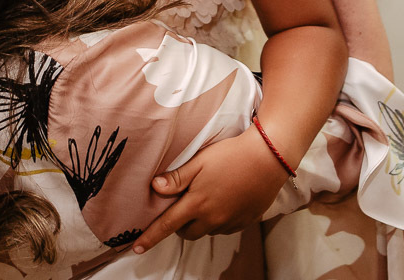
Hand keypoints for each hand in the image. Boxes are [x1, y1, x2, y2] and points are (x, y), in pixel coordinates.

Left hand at [131, 129, 288, 254]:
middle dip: (180, 225)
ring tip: (206, 198)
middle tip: (182, 205)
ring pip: (207, 230)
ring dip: (200, 221)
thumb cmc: (231, 156)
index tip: (136, 248)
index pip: (167, 225)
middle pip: (187, 233)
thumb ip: (177, 178)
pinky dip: (218, 220)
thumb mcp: (200, 162)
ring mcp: (229, 222)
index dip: (150, 237)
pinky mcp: (244, 222)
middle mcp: (212, 218)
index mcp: (197, 203)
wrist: (267, 159)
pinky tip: (224, 201)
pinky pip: (224, 228)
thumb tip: (154, 187)